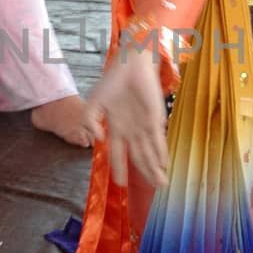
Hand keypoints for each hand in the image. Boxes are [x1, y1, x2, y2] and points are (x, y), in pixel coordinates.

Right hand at [85, 43, 168, 187]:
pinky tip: (163, 164)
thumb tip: (95, 139)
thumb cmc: (112, 80)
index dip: (118, 168)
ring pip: (150, 152)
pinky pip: (158, 139)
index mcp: (116, 127)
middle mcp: (131, 130)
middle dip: (146, 173)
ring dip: (155, 168)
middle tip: (153, 189)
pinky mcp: (155, 117)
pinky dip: (161, 152)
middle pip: (139, 157)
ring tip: (161, 183)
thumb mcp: (94, 102)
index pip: (118, 154)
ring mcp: (144, 125)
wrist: (130, 64)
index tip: (119, 183)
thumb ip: (89, 121)